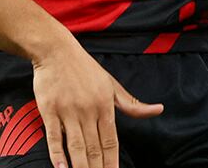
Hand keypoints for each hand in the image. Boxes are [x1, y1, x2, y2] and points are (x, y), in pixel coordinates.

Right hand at [32, 36, 163, 167]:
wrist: (56, 51)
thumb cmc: (85, 69)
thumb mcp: (111, 84)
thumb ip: (132, 104)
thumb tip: (158, 110)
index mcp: (104, 105)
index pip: (111, 142)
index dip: (112, 163)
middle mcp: (87, 110)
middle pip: (94, 148)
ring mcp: (67, 111)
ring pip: (75, 146)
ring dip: (80, 166)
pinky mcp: (49, 111)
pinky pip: (53, 137)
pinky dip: (57, 154)